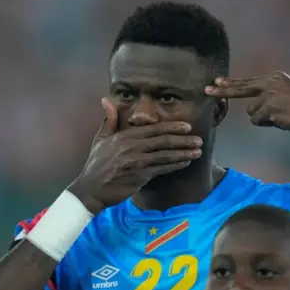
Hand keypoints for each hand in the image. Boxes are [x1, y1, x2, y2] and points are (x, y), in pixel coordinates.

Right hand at [68, 98, 202, 209]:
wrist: (90, 189)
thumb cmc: (97, 165)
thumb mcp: (100, 140)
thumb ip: (109, 120)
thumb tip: (106, 100)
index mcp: (124, 136)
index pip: (153, 129)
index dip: (172, 127)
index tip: (187, 126)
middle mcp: (131, 147)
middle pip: (163, 140)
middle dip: (183, 139)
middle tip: (198, 139)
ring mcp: (136, 162)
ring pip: (165, 155)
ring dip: (183, 153)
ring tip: (198, 151)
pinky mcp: (139, 177)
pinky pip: (161, 169)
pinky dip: (175, 165)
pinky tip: (185, 162)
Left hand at [204, 71, 289, 138]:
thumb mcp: (289, 95)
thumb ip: (271, 95)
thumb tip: (251, 106)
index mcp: (276, 77)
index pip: (249, 81)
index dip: (232, 83)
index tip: (218, 82)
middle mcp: (271, 82)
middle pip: (241, 88)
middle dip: (222, 90)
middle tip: (206, 90)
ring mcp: (269, 94)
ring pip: (252, 112)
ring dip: (263, 118)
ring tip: (281, 118)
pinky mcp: (269, 106)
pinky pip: (257, 120)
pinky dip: (266, 124)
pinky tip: (281, 121)